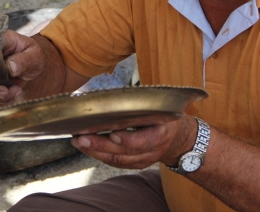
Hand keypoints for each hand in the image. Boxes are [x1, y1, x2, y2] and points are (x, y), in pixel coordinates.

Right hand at [0, 30, 49, 105]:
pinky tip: (11, 95)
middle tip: (12, 92)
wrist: (30, 64)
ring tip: (16, 91)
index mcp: (0, 40)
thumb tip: (10, 67)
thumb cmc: (32, 56)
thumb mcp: (35, 55)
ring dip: (0, 96)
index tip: (0, 80)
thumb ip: (25, 60)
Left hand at [70, 115, 197, 168]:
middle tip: (81, 137)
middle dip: (100, 145)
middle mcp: (152, 150)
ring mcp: (144, 159)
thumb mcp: (164, 108)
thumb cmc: (169, 118)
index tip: (112, 134)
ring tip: (78, 141)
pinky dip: (100, 155)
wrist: (181, 140)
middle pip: (124, 152)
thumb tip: (118, 96)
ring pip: (117, 159)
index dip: (128, 139)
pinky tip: (87, 147)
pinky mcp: (136, 164)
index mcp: (161, 133)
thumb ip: (145, 105)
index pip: (144, 141)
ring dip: (95, 151)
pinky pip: (116, 162)